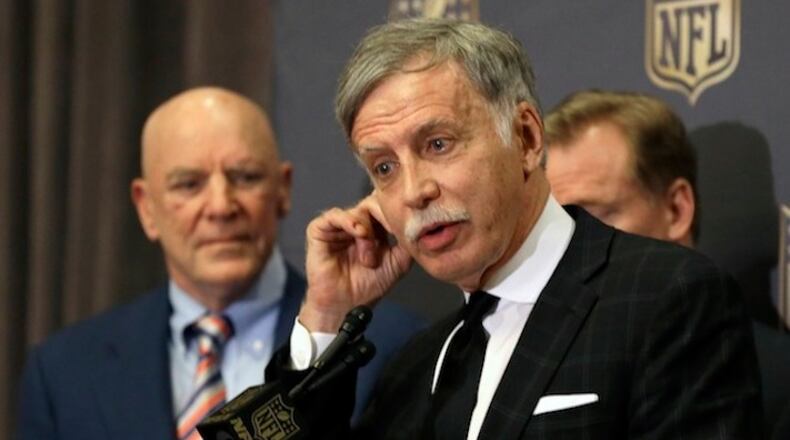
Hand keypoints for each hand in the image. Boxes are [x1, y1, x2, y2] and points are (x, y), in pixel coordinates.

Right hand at [300, 195, 411, 331]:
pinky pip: (334, 215)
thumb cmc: (369, 287)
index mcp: (374, 228)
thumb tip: (418, 224)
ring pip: (357, 211)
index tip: (406, 223)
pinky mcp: (319, 230)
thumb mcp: (398, 262)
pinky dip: (349, 221)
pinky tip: (359, 232)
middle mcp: (356, 224)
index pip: (385, 207)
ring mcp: (338, 226)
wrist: (347, 306)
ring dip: (367, 232)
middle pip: (372, 203)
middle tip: (391, 233)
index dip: (395, 212)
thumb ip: (406, 242)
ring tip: (369, 258)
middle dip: (384, 218)